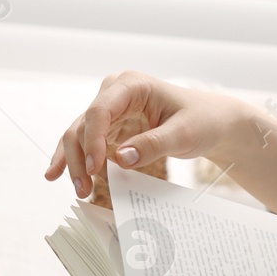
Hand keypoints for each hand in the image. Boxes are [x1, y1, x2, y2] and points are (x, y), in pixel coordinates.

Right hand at [45, 71, 252, 198]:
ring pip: (80, 135)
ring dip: (75, 162)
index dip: (93, 141)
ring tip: (78, 190)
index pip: (100, 111)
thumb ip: (153, 145)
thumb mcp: (184, 134)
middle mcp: (115, 92)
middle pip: (84, 125)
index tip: (96, 169)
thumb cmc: (204, 120)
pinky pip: (89, 143)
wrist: (215, 123)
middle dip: (80, 157)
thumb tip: (121, 159)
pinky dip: (80, 160)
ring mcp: (112, 109)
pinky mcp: (113, 126)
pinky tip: (62, 175)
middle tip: (83, 189)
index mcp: (132, 85)